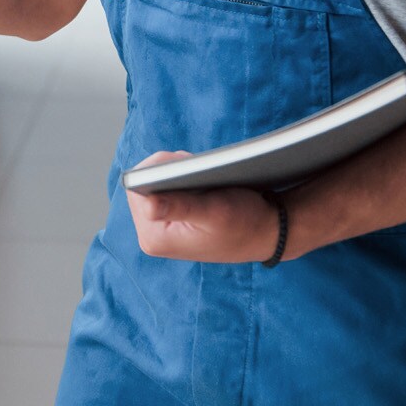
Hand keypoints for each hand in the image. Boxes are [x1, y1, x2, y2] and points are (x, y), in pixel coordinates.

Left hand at [125, 151, 279, 263]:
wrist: (268, 233)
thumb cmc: (246, 224)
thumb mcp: (214, 211)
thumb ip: (181, 206)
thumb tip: (148, 203)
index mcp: (154, 238)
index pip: (137, 188)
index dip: (160, 169)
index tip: (187, 167)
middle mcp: (151, 235)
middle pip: (145, 183)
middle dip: (169, 170)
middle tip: (198, 173)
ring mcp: (160, 228)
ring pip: (156, 183)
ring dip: (178, 173)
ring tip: (203, 181)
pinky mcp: (172, 220)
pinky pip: (167, 188)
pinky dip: (183, 180)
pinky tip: (203, 185)